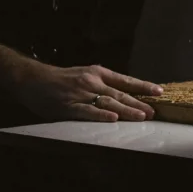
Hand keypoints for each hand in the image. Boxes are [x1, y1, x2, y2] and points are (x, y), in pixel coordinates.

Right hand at [12, 61, 163, 122]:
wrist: (33, 79)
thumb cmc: (61, 79)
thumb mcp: (85, 75)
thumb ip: (102, 83)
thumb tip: (124, 93)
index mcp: (98, 73)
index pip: (125, 80)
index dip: (142, 86)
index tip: (158, 91)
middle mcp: (92, 81)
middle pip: (120, 93)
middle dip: (138, 103)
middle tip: (153, 111)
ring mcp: (81, 94)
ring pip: (108, 102)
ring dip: (126, 110)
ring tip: (141, 117)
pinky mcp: (69, 106)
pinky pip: (87, 112)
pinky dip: (101, 115)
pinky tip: (112, 119)